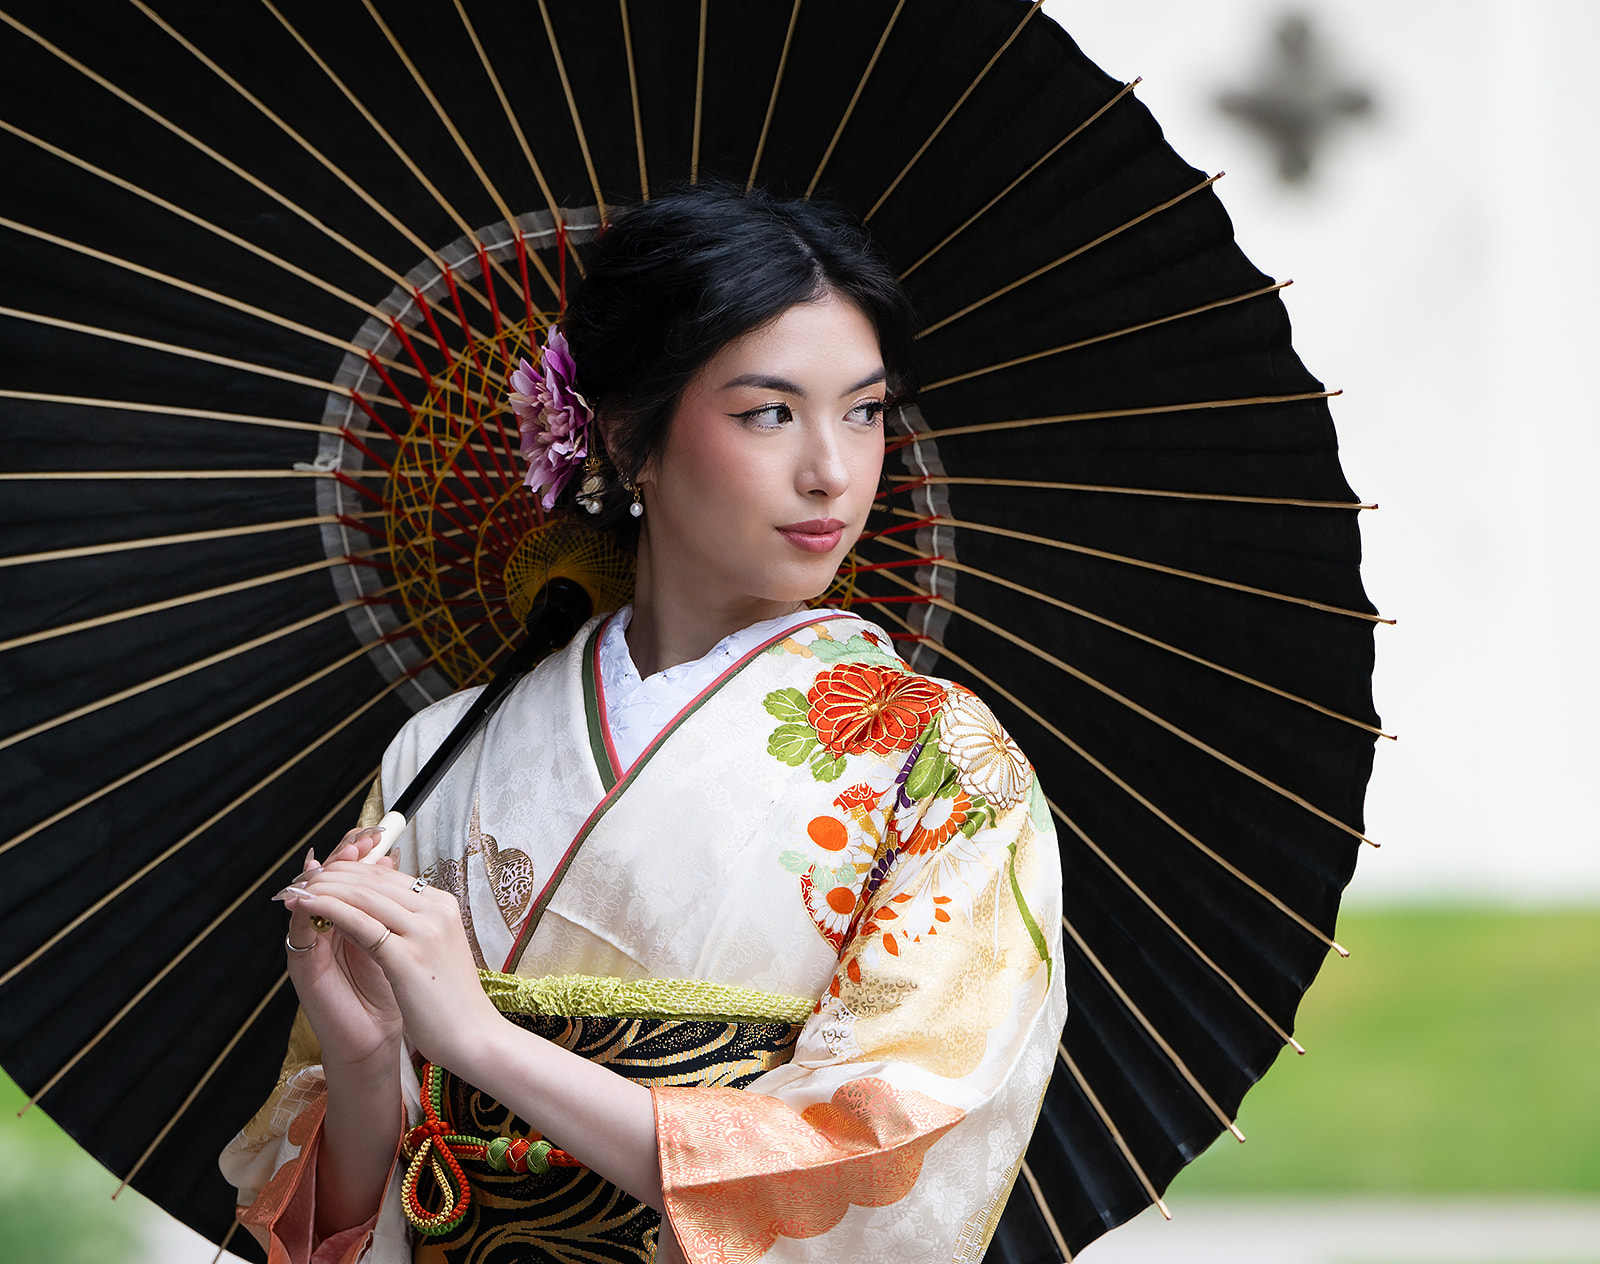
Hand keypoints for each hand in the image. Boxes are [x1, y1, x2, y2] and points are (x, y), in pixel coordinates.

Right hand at [280, 828, 403, 1068]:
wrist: (382, 1036)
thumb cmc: (393, 990)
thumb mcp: (398, 939)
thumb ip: (390, 904)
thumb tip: (391, 857)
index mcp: (353, 916)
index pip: (350, 873)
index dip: (359, 850)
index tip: (378, 833)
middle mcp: (330, 925)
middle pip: (327, 879)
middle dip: (342, 856)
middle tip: (360, 840)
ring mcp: (313, 943)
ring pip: (310, 898)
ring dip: (323, 876)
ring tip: (341, 857)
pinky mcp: (303, 965)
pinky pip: (299, 932)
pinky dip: (305, 911)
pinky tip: (315, 895)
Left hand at [280, 851, 505, 1071]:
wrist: (473, 1038)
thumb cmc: (450, 1001)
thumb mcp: (431, 951)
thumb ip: (407, 926)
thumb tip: (367, 907)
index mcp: (443, 906)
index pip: (388, 876)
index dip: (350, 871)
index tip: (322, 874)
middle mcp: (436, 910)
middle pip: (374, 879)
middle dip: (332, 875)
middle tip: (303, 878)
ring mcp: (424, 930)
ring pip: (363, 895)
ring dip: (324, 889)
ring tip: (297, 890)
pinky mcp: (408, 956)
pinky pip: (359, 923)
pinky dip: (328, 910)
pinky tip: (306, 907)